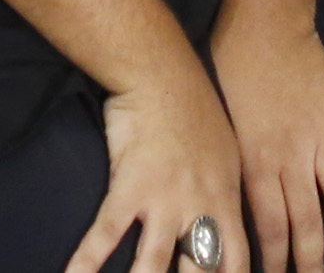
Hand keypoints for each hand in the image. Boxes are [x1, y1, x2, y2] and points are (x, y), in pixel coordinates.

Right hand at [68, 67, 246, 272]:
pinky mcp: (129, 188)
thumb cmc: (194, 107)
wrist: (161, 71)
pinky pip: (106, 235)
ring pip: (154, 266)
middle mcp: (200, 208)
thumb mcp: (226, 151)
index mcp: (226, 200)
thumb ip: (224, 191)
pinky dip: (87, 262)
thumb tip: (224, 218)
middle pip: (200, 272)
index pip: (237, 264)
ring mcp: (165, 201)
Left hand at [212, 14, 323, 272]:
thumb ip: (236, 169)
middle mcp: (293, 157)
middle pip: (306, 222)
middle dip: (311, 262)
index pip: (269, 228)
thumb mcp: (222, 129)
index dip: (275, 261)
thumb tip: (235, 208)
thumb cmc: (229, 73)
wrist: (262, 25)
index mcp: (257, 163)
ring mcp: (323, 136)